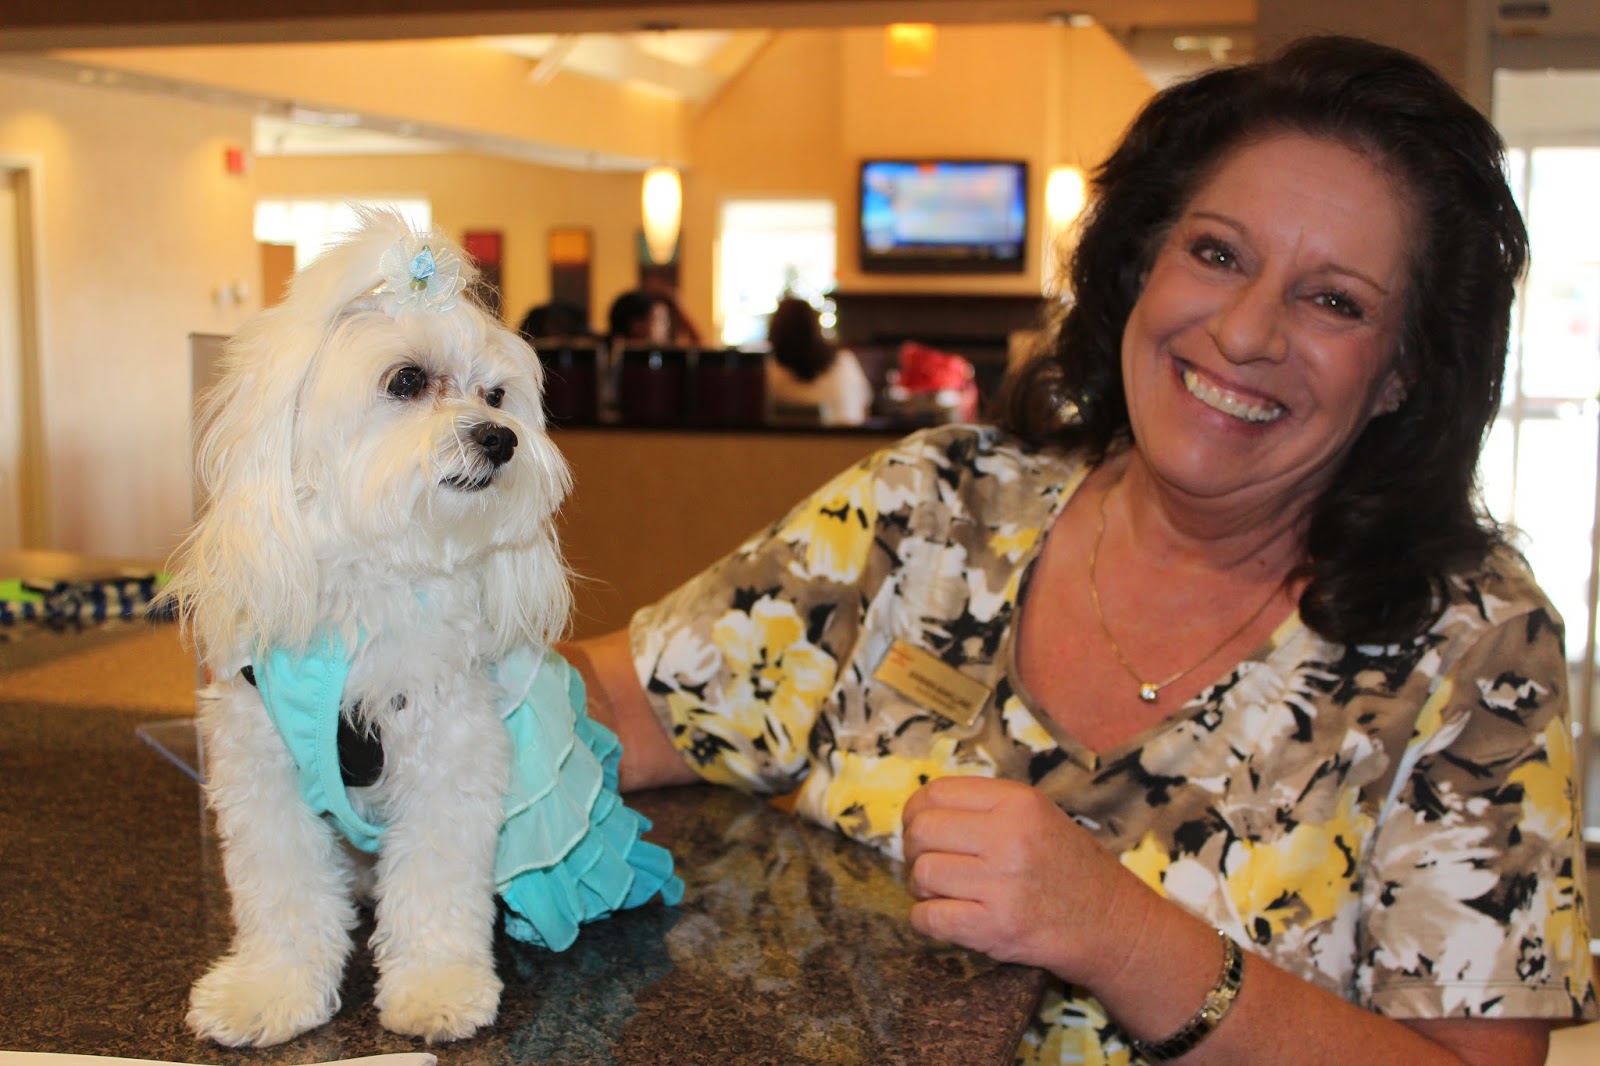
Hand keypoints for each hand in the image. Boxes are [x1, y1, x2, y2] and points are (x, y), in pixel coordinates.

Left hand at [900, 776, 1154, 983]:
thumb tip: (920, 810)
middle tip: (929, 863)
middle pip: (923, 831)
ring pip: (923, 874)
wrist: (1114, 926)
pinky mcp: (996, 928)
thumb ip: (986, 808)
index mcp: (1019, 803)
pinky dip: (925, 920)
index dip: (916, 811)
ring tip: (943, 892)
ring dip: (922, 887)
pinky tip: (943, 917)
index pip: (937, 792)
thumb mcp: (1039, 817)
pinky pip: (929, 918)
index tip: (919, 826)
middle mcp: (1010, 838)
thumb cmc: (1071, 869)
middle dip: (915, 850)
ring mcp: (1003, 885)